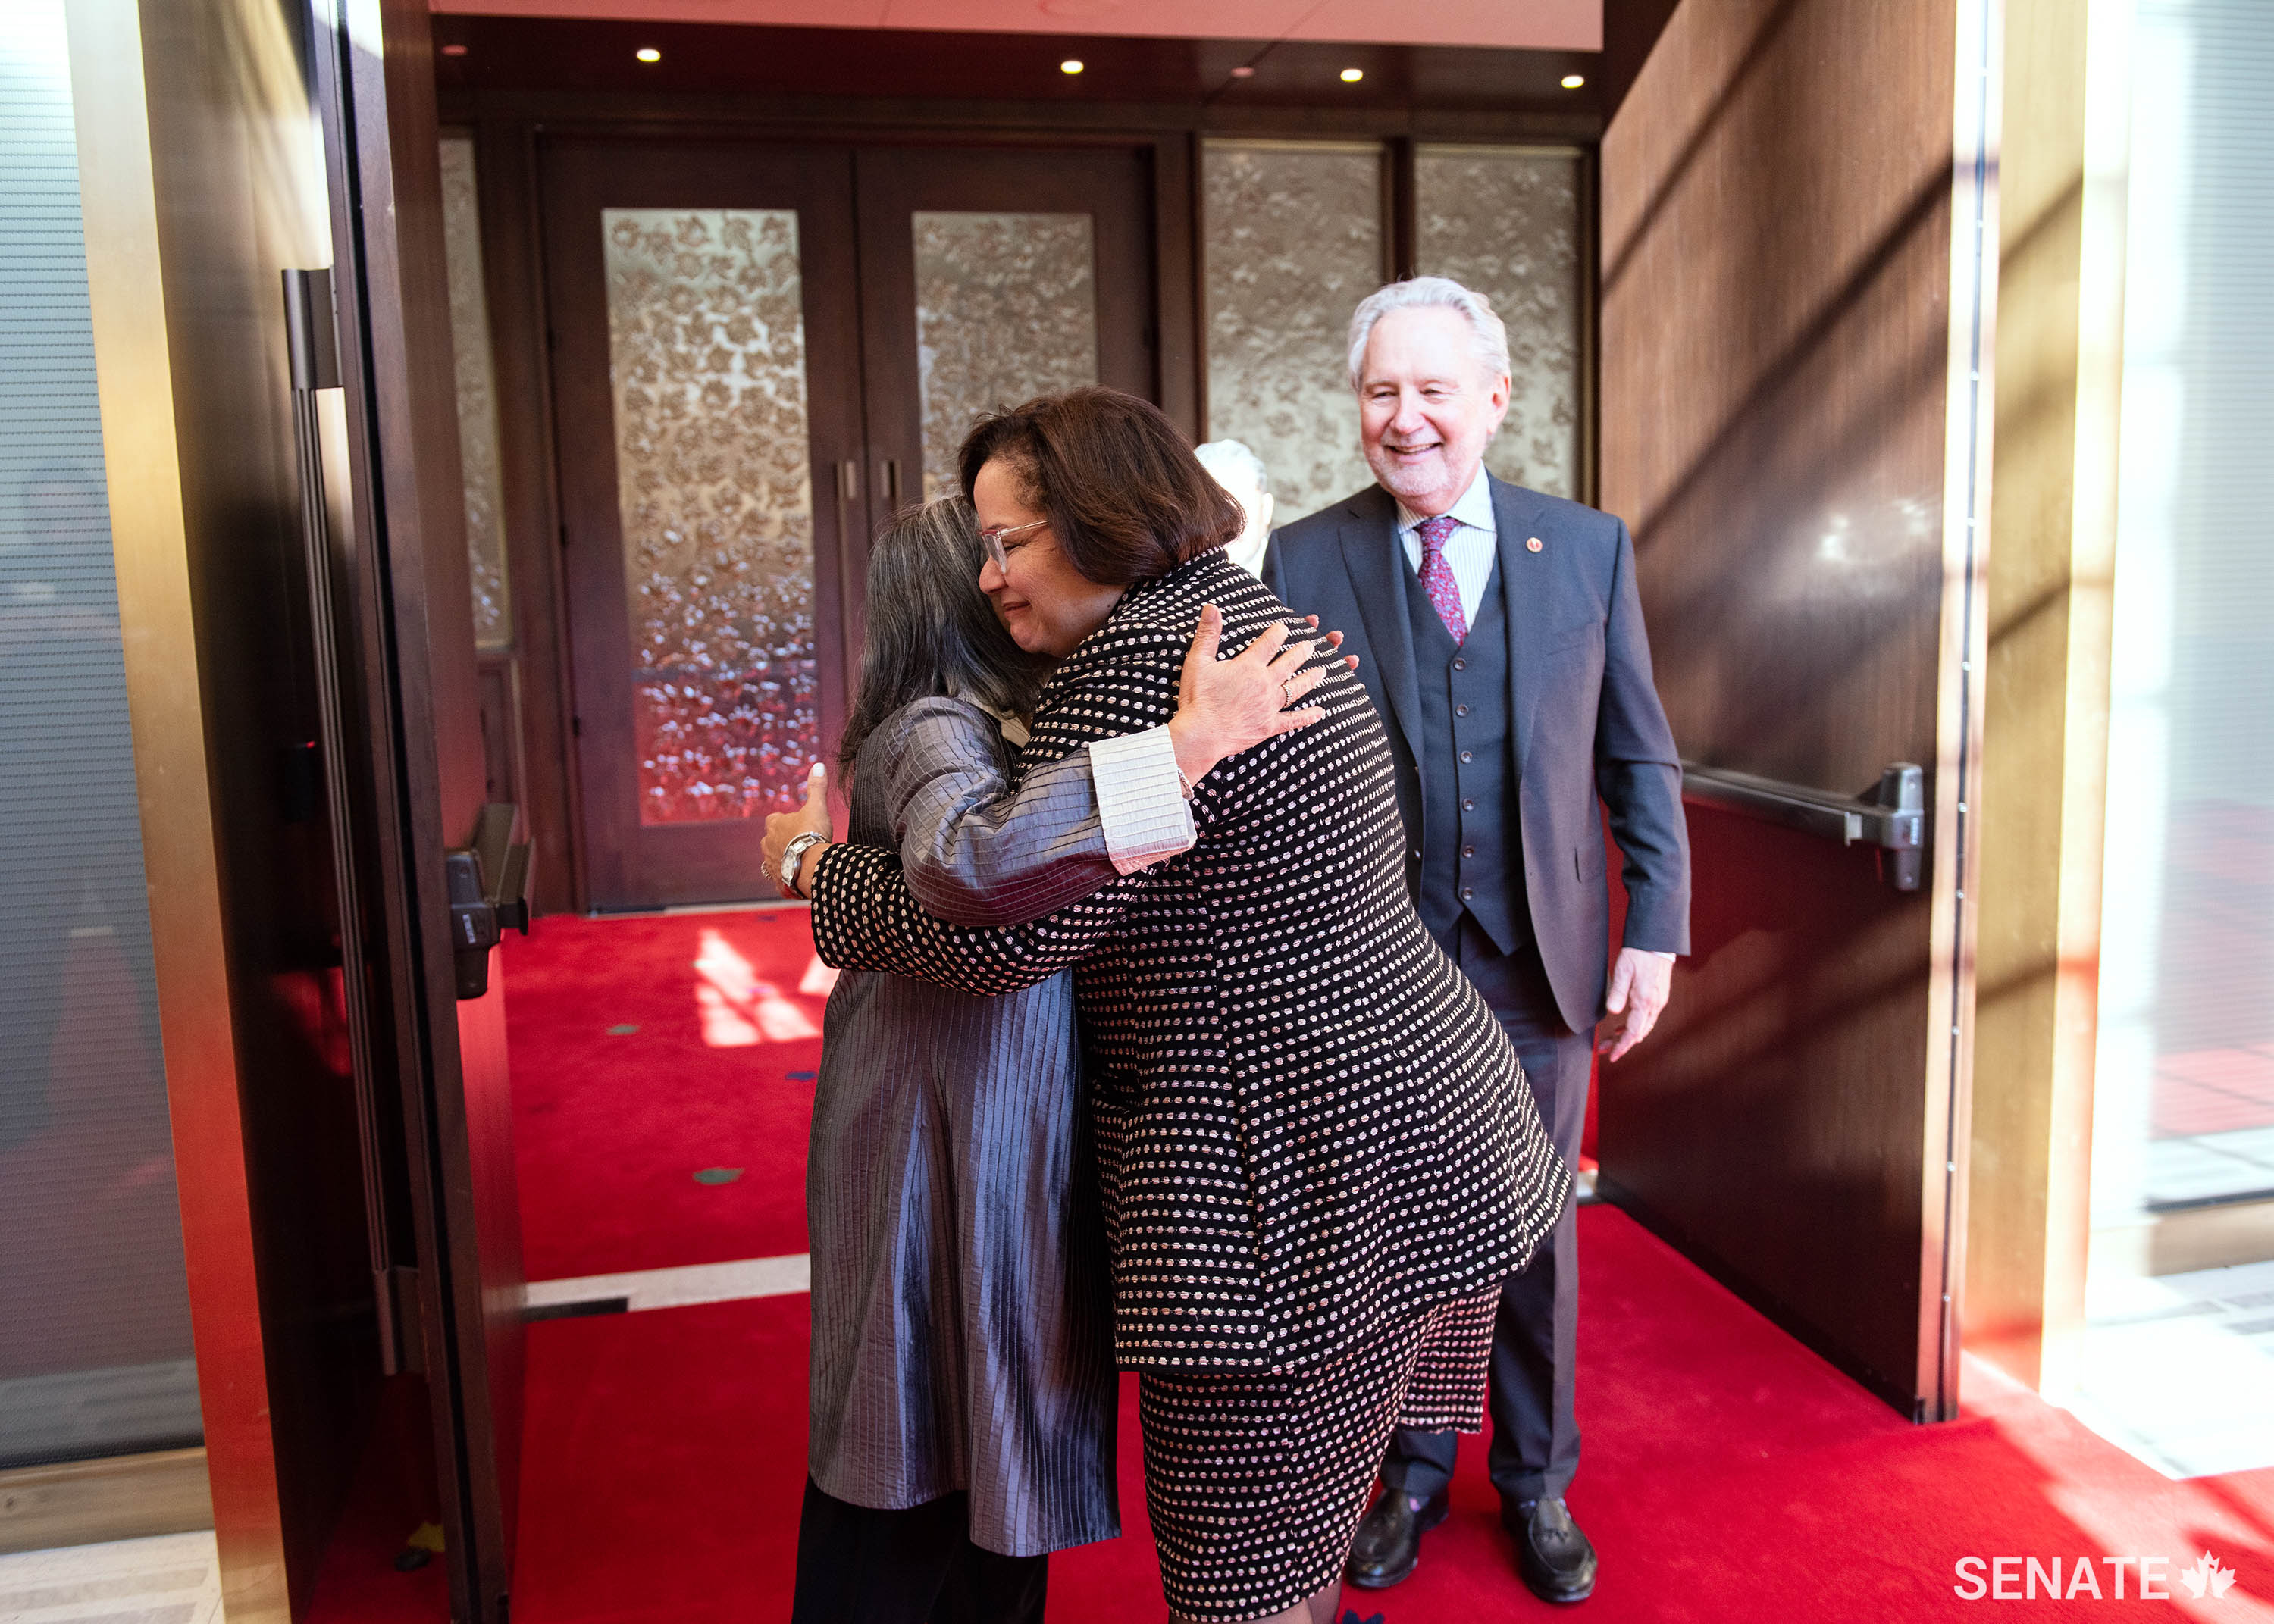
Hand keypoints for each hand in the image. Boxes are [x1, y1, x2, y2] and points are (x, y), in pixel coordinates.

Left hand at [761, 762, 831, 896]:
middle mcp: (768, 845)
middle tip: (797, 842)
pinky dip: (787, 880)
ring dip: (782, 860)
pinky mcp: (779, 881)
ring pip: (772, 861)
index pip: (773, 819)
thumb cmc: (812, 834)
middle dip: (780, 841)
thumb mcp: (817, 807)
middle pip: (769, 841)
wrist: (813, 866)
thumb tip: (819, 765)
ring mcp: (771, 865)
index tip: (795, 822)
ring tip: (797, 861)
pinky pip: (780, 881)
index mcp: (774, 825)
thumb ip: (816, 787)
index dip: (783, 820)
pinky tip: (797, 880)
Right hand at [1166, 605, 1348, 787]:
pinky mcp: (1269, 726)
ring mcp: (1270, 706)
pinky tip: (1320, 712)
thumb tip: (1211, 606)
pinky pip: (1293, 720)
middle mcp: (1265, 683)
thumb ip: (1208, 633)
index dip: (1278, 633)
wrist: (1201, 735)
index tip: (1284, 627)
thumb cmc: (1197, 698)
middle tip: (1311, 645)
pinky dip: (1308, 716)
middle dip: (1301, 652)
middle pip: (1289, 664)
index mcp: (1249, 666)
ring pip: (1296, 688)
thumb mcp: (1198, 661)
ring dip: (1310, 678)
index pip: (1269, 643)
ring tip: (1322, 671)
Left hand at [1597, 948, 1674, 1061]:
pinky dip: (1636, 1025)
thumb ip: (1617, 993)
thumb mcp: (1623, 971)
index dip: (1622, 1046)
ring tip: (1612, 1039)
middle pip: (1639, 1033)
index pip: (1633, 1032)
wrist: (1657, 941)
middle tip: (1605, 1050)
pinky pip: (1648, 1018)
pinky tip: (1624, 1024)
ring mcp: (1659, 1001)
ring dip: (1629, 1035)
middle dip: (1622, 1044)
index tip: (1612, 1056)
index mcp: (1645, 1001)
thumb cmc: (1638, 954)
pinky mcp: (1659, 996)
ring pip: (1644, 1027)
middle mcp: (1655, 1004)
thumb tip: (1612, 1012)